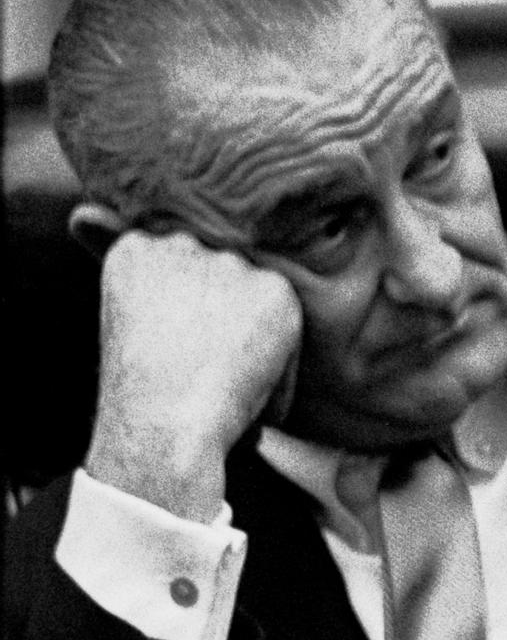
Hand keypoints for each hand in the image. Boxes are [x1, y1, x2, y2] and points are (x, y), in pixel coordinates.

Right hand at [80, 225, 301, 521]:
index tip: (169, 344)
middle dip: (216, 321)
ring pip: (256, 302)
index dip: (184, 315)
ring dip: (248, 340)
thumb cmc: (141, 393)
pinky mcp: (275, 289)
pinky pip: (288, 327)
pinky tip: (248, 386)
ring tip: (216, 378)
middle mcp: (182, 244)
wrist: (164, 426)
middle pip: (221, 279)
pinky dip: (279, 366)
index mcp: (134, 249)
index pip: (179, 265)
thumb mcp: (125, 317)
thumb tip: (85, 213)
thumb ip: (131, 269)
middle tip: (195, 365)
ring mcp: (231, 264)